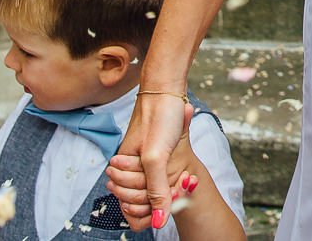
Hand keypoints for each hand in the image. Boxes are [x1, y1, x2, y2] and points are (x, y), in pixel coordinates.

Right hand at [108, 95, 192, 231]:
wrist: (167, 88)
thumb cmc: (159, 118)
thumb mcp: (157, 158)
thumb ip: (156, 191)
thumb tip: (159, 222)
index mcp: (123, 171)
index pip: (133, 209)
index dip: (155, 208)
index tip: (174, 192)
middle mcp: (130, 170)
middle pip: (144, 204)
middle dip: (167, 198)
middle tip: (184, 181)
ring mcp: (143, 164)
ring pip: (156, 195)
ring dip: (175, 191)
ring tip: (188, 179)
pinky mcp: (156, 157)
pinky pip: (164, 182)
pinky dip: (177, 183)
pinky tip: (188, 178)